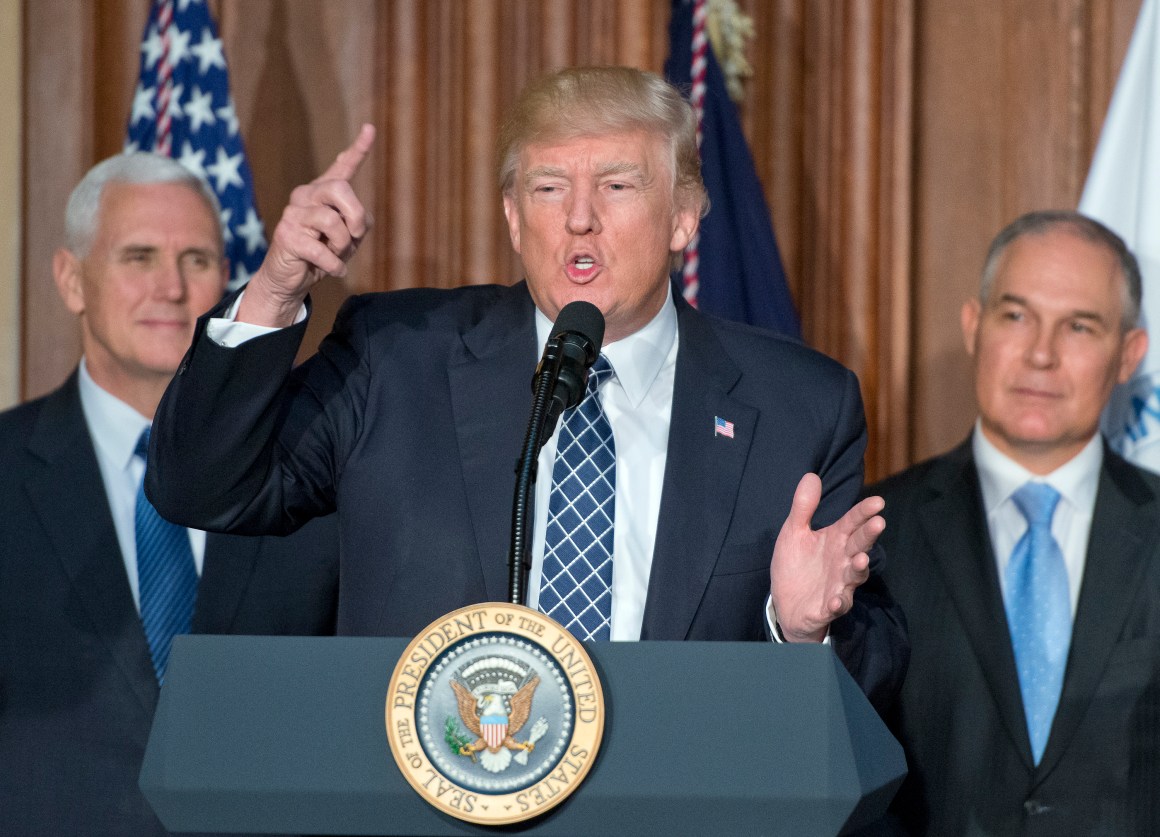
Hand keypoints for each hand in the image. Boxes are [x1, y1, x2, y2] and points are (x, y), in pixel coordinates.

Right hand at [238, 123, 375, 326]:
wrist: (290, 279)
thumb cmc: (322, 255)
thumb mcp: (348, 238)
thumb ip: (359, 223)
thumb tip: (358, 221)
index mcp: (322, 193)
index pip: (342, 167)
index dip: (358, 149)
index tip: (370, 128)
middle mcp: (305, 196)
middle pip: (340, 189)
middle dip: (356, 216)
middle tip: (355, 236)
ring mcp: (293, 214)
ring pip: (332, 221)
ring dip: (342, 246)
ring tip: (335, 255)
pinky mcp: (286, 235)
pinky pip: (322, 250)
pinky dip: (334, 265)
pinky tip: (333, 270)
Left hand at [769, 473, 884, 642]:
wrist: (786, 604)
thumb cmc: (796, 565)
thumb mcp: (794, 532)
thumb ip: (804, 507)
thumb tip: (811, 475)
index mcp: (835, 540)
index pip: (852, 522)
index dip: (863, 512)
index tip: (878, 501)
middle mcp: (842, 561)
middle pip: (859, 545)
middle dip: (868, 535)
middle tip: (878, 522)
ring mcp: (838, 584)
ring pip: (854, 576)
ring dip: (858, 568)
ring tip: (860, 560)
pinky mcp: (829, 606)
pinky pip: (837, 605)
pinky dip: (838, 603)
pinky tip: (836, 600)